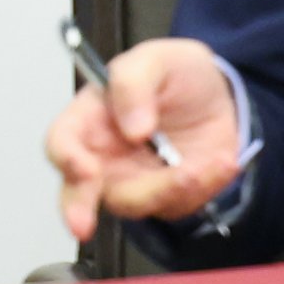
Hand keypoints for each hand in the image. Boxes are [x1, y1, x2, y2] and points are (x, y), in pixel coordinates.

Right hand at [44, 38, 246, 241]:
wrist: (219, 92)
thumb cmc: (175, 74)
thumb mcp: (157, 59)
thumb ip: (134, 82)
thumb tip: (133, 127)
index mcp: (90, 120)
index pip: (61, 143)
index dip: (66, 159)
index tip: (83, 170)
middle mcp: (103, 157)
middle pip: (79, 193)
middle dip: (79, 210)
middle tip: (85, 224)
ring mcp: (133, 181)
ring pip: (135, 203)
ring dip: (167, 190)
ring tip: (202, 165)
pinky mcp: (166, 195)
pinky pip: (178, 204)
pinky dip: (204, 186)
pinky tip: (222, 162)